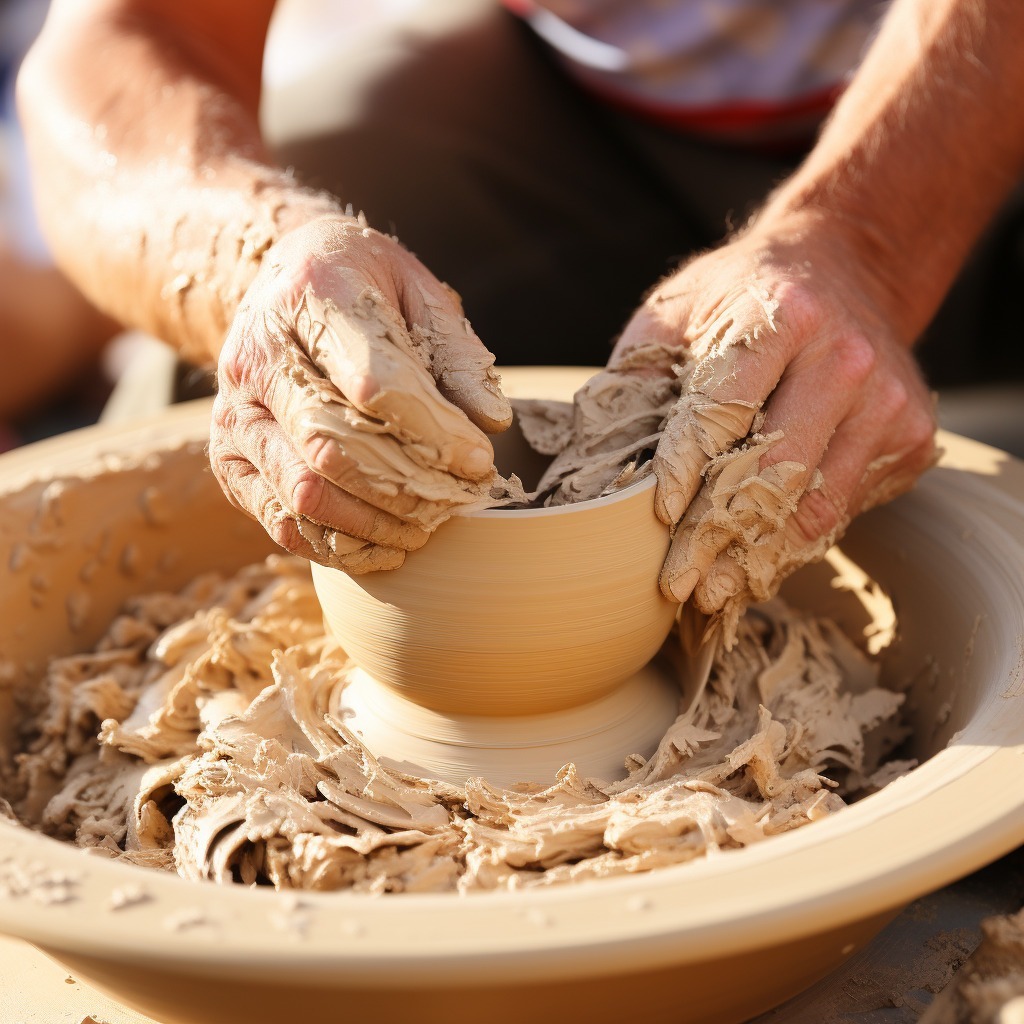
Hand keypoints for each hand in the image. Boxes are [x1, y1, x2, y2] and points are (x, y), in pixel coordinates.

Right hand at [210, 215, 511, 571]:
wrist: (281, 280)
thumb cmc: (362, 287)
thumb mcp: (419, 291)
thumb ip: (457, 354)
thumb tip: (492, 423)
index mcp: (309, 300)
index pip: (373, 385)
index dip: (433, 434)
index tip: (480, 462)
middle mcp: (256, 359)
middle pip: (333, 449)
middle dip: (407, 488)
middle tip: (458, 501)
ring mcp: (235, 417)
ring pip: (305, 495)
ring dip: (376, 525)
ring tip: (427, 527)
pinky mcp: (230, 463)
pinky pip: (283, 523)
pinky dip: (340, 547)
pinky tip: (386, 544)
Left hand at [612, 217, 936, 630]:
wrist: (845, 264)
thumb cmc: (741, 295)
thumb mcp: (678, 310)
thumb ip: (636, 374)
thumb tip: (589, 454)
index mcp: (781, 317)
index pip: (724, 409)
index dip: (688, 469)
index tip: (659, 520)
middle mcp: (844, 358)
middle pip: (773, 468)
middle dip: (718, 535)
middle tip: (679, 586)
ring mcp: (886, 401)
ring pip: (814, 503)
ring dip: (757, 556)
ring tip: (714, 593)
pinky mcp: (910, 436)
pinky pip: (844, 506)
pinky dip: (796, 540)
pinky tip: (757, 562)